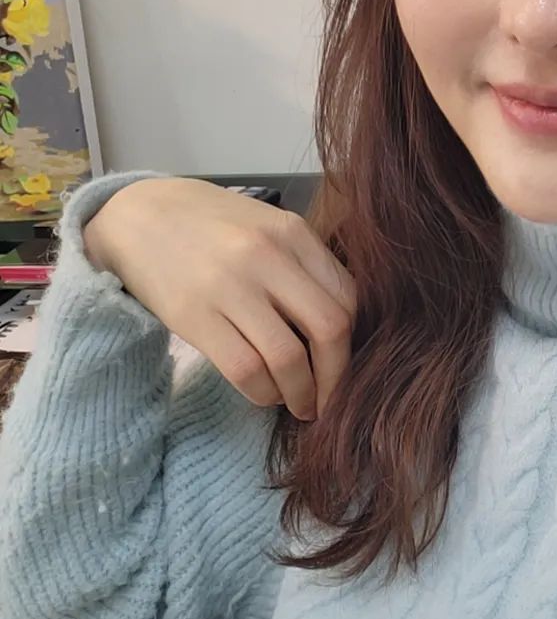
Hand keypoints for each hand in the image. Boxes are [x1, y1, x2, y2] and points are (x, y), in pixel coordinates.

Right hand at [83, 178, 356, 420]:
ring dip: (301, 393)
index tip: (346, 364)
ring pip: (289, 358)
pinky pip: (245, 370)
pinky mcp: (193, 316)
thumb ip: (304, 266)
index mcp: (294, 232)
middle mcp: (268, 255)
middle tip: (331, 399)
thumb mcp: (267, 228)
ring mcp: (230, 285)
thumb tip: (343, 327)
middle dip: (338, 376)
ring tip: (298, 403)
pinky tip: (265, 393)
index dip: (355, 341)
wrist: (138, 215)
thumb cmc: (212, 226)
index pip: (348, 296)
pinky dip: (263, 393)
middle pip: (330, 328)